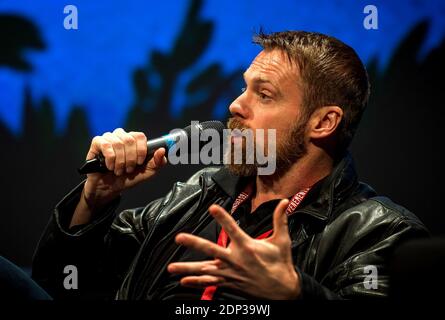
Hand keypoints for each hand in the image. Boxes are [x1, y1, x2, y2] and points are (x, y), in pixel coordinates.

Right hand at [70, 128, 166, 226]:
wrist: (109, 188)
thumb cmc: (127, 178)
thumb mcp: (146, 173)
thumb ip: (157, 163)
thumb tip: (162, 150)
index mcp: (134, 141)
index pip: (140, 136)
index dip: (141, 150)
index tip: (140, 162)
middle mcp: (121, 136)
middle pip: (129, 140)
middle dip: (130, 159)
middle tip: (128, 169)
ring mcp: (109, 138)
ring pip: (118, 143)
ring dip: (120, 161)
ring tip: (118, 170)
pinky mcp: (97, 142)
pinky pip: (105, 145)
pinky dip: (110, 159)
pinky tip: (109, 166)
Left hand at [167, 199, 300, 299]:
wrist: (283, 292)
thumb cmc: (282, 265)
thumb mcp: (282, 241)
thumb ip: (280, 220)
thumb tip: (285, 201)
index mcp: (248, 247)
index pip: (232, 228)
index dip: (222, 217)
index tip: (212, 207)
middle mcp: (236, 260)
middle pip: (211, 250)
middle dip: (194, 243)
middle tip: (179, 237)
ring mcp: (230, 274)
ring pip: (205, 270)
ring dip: (187, 269)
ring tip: (171, 268)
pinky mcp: (229, 284)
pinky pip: (210, 284)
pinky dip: (196, 282)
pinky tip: (183, 281)